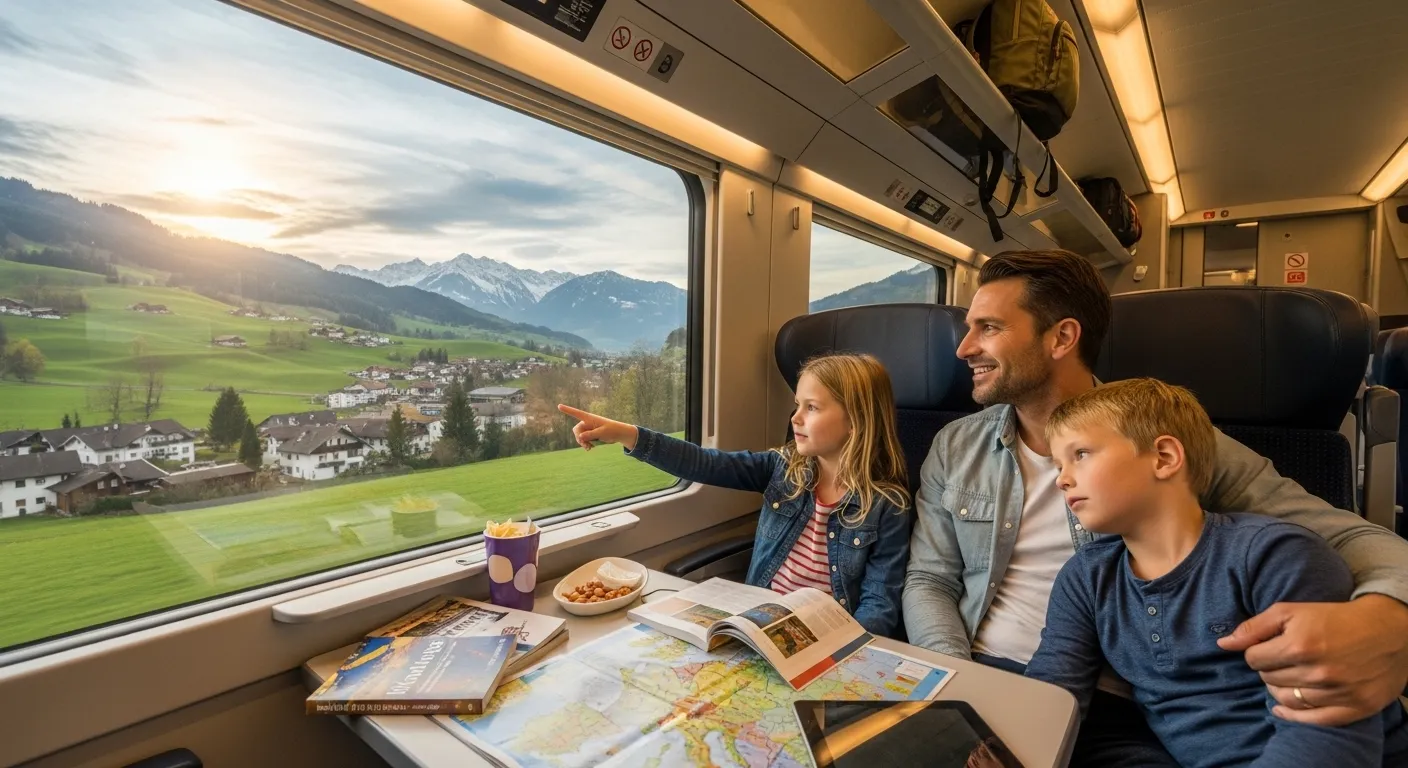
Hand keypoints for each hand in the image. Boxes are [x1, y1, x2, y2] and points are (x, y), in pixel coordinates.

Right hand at [556, 404, 637, 451]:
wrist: (619, 434)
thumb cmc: (612, 430)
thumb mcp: (602, 432)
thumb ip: (591, 434)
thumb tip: (580, 437)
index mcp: (590, 418)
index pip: (577, 413)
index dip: (568, 410)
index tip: (559, 406)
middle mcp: (587, 422)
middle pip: (576, 430)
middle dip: (579, 438)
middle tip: (585, 445)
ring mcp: (588, 429)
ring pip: (579, 436)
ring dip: (582, 442)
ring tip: (589, 448)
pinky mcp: (590, 434)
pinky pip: (583, 440)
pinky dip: (585, 444)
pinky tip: (590, 448)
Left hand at [1217, 595, 1407, 725]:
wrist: (1389, 631)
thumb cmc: (1334, 617)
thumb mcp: (1291, 611)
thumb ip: (1254, 627)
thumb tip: (1223, 643)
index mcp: (1299, 645)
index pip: (1253, 659)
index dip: (1256, 652)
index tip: (1267, 647)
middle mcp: (1317, 672)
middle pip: (1268, 679)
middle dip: (1269, 668)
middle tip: (1281, 660)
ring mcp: (1336, 693)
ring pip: (1285, 699)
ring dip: (1279, 688)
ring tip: (1288, 676)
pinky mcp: (1353, 708)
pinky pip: (1311, 720)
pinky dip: (1292, 715)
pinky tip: (1282, 708)